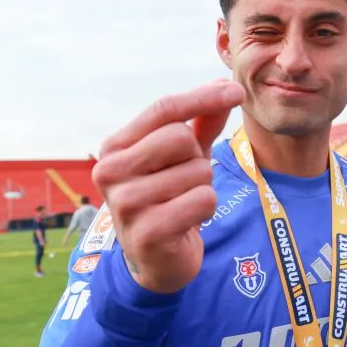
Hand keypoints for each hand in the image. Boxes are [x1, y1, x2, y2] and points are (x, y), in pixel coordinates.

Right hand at [91, 80, 244, 293]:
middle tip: (186, 181)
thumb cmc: (168, 199)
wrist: (156, 260)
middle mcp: (111, 172)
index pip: (162, 109)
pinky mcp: (148, 232)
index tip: (235, 91)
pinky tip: (188, 222)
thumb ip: (200, 124)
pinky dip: (207, 209)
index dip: (202, 97)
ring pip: (197, 171)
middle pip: (180, 137)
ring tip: (183, 202)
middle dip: (197, 157)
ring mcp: (126, 203)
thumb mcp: (182, 157)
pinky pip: (203, 200)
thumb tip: (223, 86)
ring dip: (203, 186)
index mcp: (115, 147)